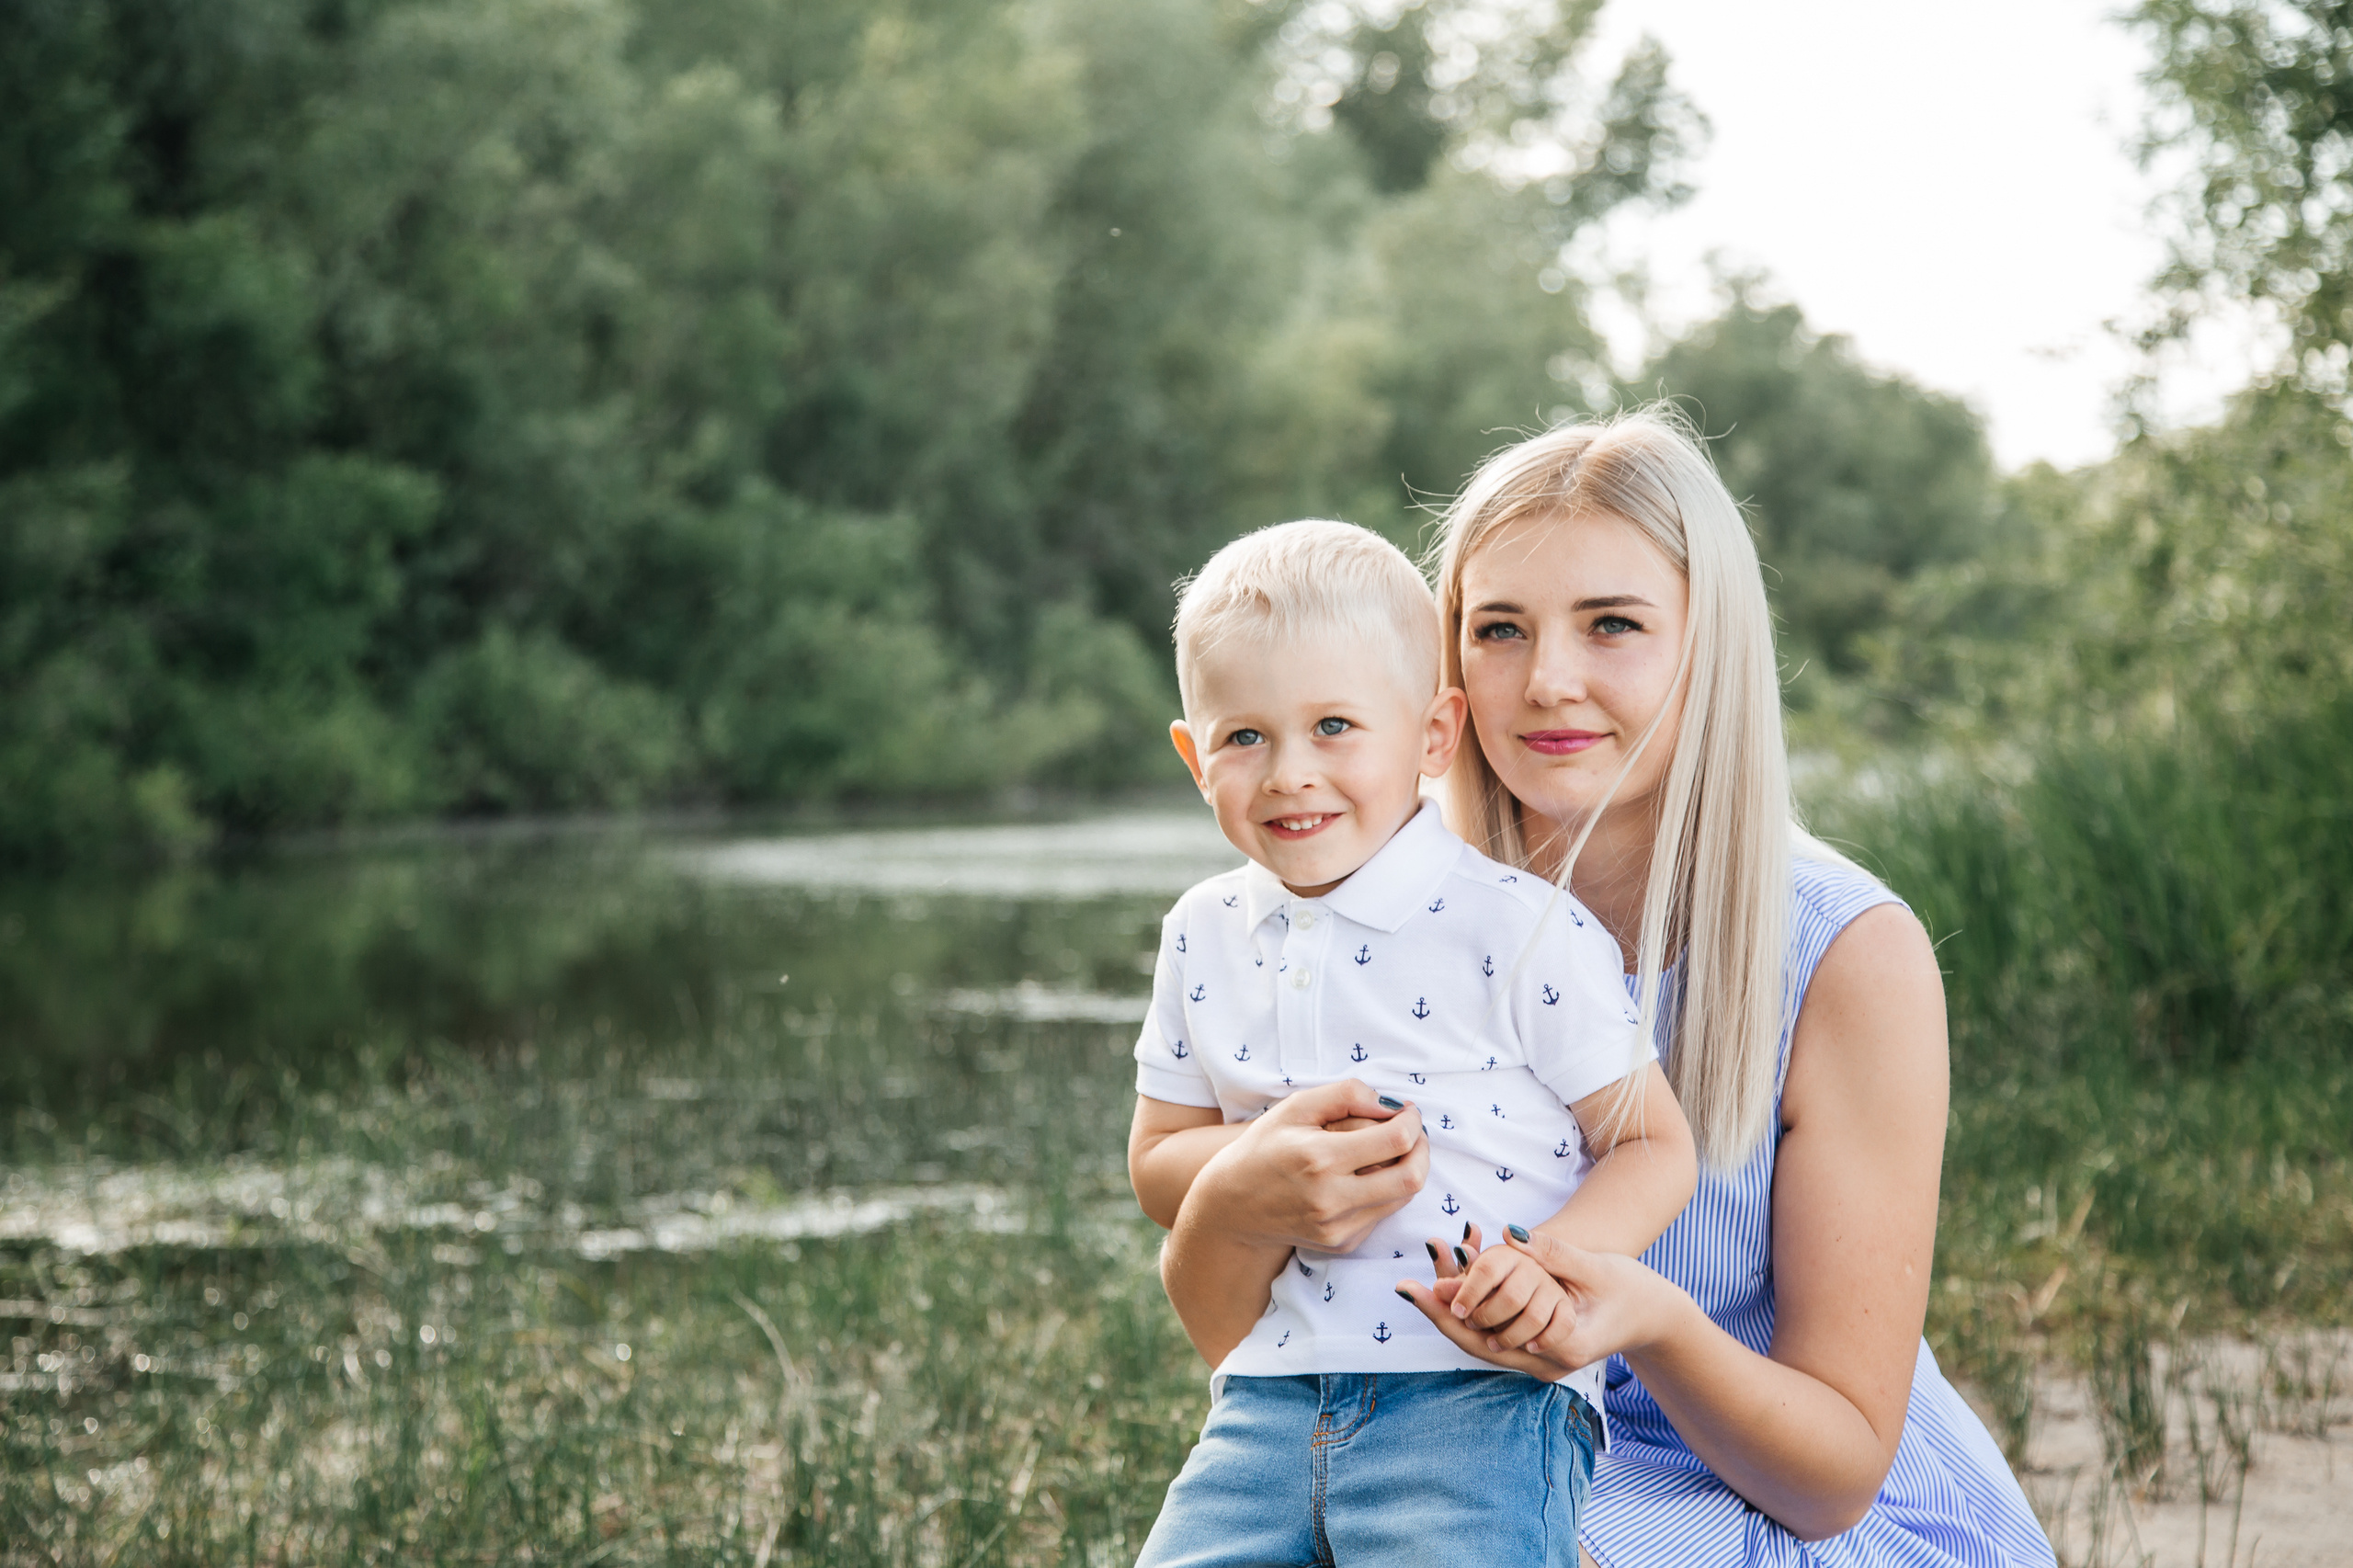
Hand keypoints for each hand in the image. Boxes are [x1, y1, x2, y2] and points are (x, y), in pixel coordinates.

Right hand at [1188, 1079, 1427, 1254]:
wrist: (1229, 1208)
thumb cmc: (1262, 1149)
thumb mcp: (1294, 1108)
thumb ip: (1346, 1095)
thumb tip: (1390, 1105)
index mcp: (1319, 1158)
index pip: (1395, 1140)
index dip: (1412, 1121)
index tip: (1406, 1112)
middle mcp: (1331, 1198)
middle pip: (1411, 1177)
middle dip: (1422, 1149)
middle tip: (1412, 1132)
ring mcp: (1337, 1227)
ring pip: (1402, 1197)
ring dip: (1407, 1169)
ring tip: (1387, 1150)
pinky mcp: (1341, 1244)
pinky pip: (1382, 1214)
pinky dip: (1384, 1191)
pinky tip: (1362, 1177)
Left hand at [1400, 1223, 1676, 1375]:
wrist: (1656, 1318)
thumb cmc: (1633, 1290)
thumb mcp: (1595, 1268)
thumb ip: (1552, 1254)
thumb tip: (1508, 1234)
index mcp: (1562, 1346)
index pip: (1493, 1334)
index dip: (1456, 1311)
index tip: (1425, 1286)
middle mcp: (1548, 1364)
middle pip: (1479, 1345)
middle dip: (1441, 1314)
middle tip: (1406, 1288)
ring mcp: (1543, 1364)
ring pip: (1484, 1344)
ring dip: (1453, 1315)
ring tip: (1419, 1287)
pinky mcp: (1539, 1353)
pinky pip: (1497, 1337)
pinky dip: (1474, 1316)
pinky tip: (1452, 1294)